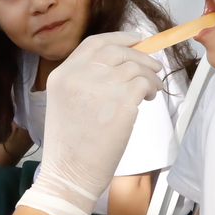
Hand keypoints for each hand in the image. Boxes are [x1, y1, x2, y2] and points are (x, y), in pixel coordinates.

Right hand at [18, 33, 162, 214]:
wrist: (69, 175)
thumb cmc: (70, 147)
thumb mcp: (65, 103)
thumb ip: (85, 81)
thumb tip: (122, 65)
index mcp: (62, 75)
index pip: (93, 44)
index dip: (118, 39)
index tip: (136, 40)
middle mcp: (79, 76)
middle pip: (116, 51)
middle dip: (139, 55)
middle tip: (153, 65)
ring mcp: (101, 88)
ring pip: (135, 66)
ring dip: (149, 74)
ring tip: (152, 89)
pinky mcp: (122, 103)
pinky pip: (144, 83)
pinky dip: (152, 87)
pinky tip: (150, 98)